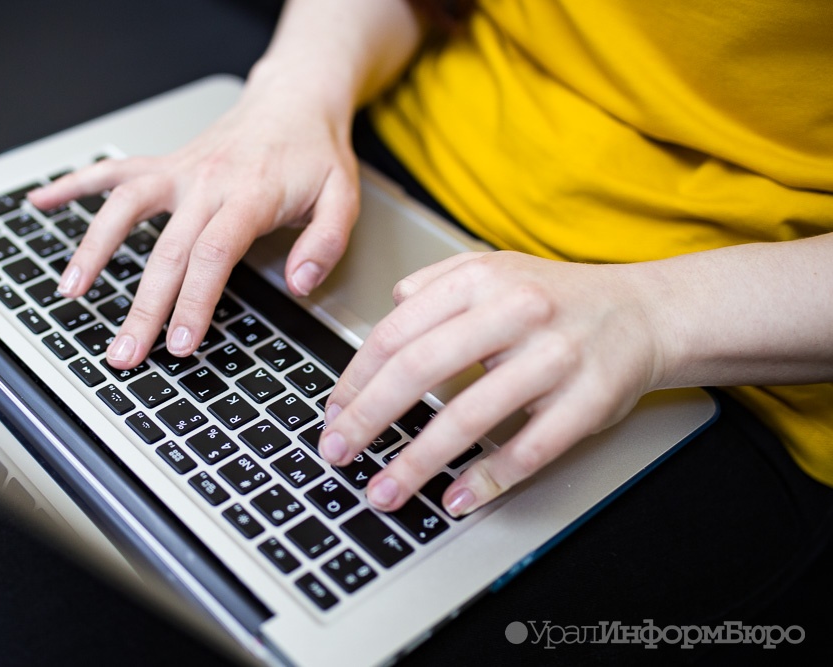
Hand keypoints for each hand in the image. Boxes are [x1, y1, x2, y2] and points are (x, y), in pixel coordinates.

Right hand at [27, 81, 359, 367]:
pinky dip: (73, 184)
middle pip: (167, 249)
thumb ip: (326, 243)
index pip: (214, 254)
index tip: (179, 343)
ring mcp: (180, 170)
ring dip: (94, 248)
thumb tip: (300, 283)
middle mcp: (207, 181)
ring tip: (71, 290)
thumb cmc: (315, 153)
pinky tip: (40, 201)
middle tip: (124, 352)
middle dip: (142, 307)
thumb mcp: (344, 197)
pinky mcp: (165, 164)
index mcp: (251, 194)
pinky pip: (113, 172)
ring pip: (125, 207)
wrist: (294, 101)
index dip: (193, 301)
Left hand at [318, 251, 666, 516]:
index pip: (398, 331)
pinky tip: (454, 498)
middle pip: (420, 369)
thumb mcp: (495, 269)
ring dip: (416, 462)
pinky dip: (487, 480)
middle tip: (338, 452)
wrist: (645, 312)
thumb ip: (436, 283)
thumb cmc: (559, 300)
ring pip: (469, 416)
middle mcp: (515, 312)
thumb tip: (386, 313)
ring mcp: (554, 358)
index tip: (333, 411)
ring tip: (384, 491)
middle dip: (368, 418)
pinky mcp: (587, 401)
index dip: (356, 378)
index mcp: (481, 280)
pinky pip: (528, 449)